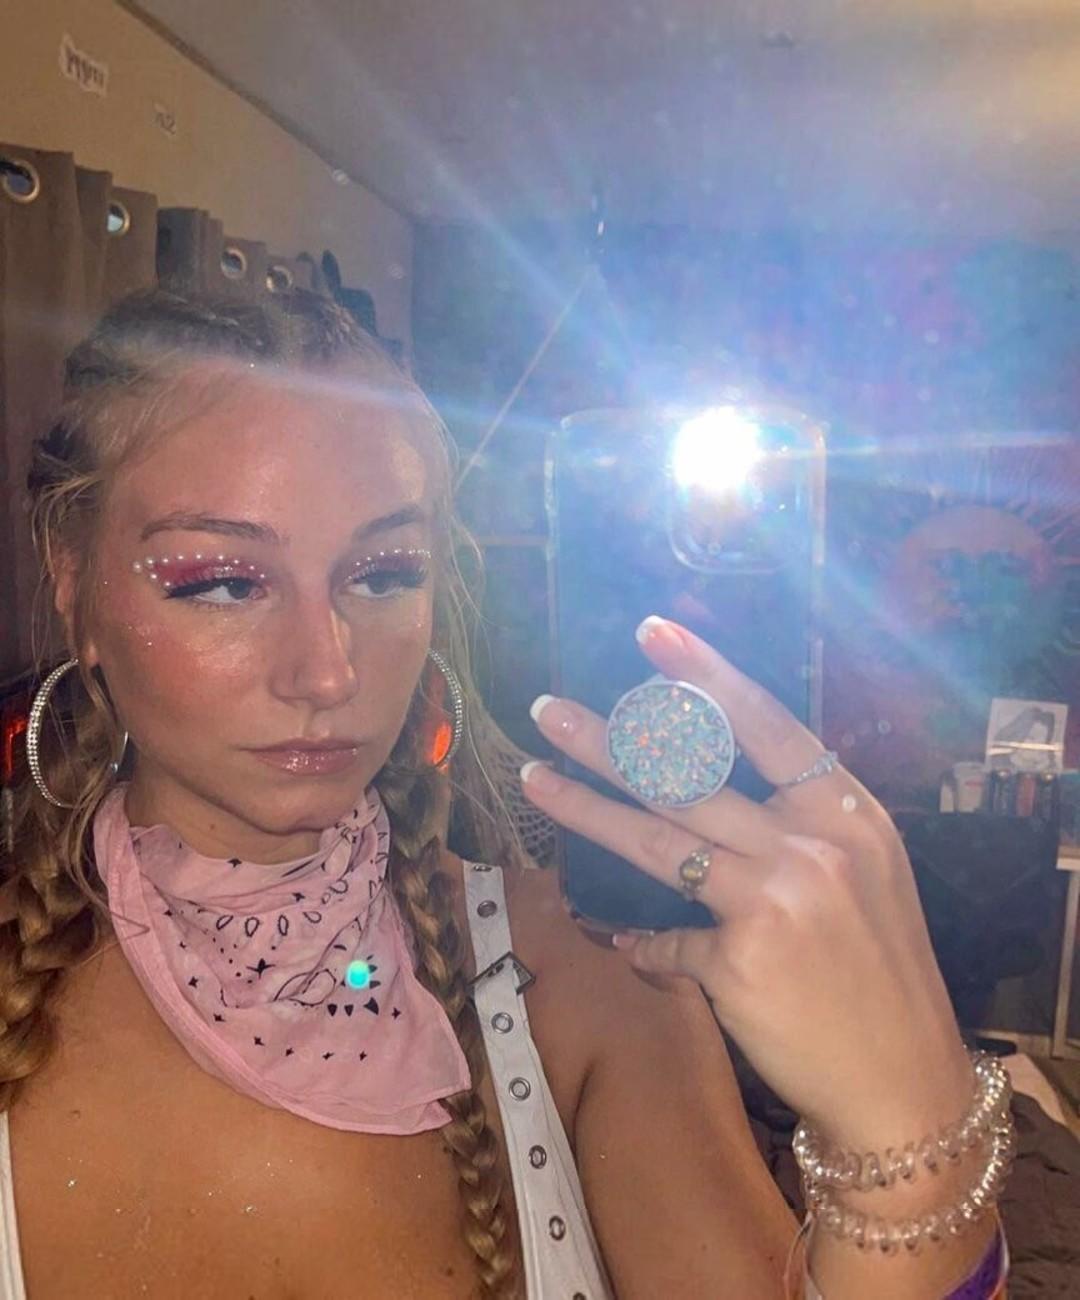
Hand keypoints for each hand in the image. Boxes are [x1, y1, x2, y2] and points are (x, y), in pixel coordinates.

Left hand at [522, 616, 972, 1150]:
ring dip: (586, 806)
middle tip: (548, 712)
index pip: (766, 725)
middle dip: (609, 740)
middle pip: (690, 778)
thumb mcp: (867, 873)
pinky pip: (663, 938)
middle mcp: (811, 846)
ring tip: (536, 776)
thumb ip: (799, 822)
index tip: (652, 635)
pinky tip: (624, 939)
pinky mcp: (736, 961)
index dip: (705, 677)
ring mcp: (772, 901)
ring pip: (656, 839)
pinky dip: (642, 942)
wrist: (903, 1083)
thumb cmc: (880, 970)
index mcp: (848, 812)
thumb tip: (705, 791)